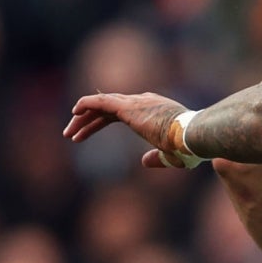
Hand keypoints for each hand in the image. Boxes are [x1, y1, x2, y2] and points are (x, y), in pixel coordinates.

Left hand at [67, 91, 195, 166]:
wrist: (193, 134)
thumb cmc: (189, 146)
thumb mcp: (172, 156)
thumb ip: (157, 158)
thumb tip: (144, 161)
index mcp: (154, 110)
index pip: (121, 111)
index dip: (102, 121)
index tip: (86, 134)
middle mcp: (143, 102)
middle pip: (108, 108)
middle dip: (89, 121)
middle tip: (72, 134)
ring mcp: (135, 103)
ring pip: (101, 105)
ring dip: (83, 118)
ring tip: (68, 133)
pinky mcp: (128, 107)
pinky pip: (101, 101)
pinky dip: (86, 104)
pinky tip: (74, 112)